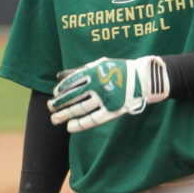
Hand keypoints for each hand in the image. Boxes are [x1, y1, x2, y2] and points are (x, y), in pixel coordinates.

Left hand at [48, 56, 168, 131]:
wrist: (144, 78)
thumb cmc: (119, 70)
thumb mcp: (100, 64)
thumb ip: (81, 70)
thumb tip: (59, 76)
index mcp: (94, 72)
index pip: (71, 83)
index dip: (61, 90)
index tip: (55, 95)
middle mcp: (97, 86)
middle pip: (72, 97)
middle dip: (58, 104)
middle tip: (50, 108)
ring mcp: (105, 99)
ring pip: (79, 109)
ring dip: (65, 115)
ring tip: (55, 119)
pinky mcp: (113, 112)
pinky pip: (93, 120)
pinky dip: (80, 124)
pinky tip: (70, 127)